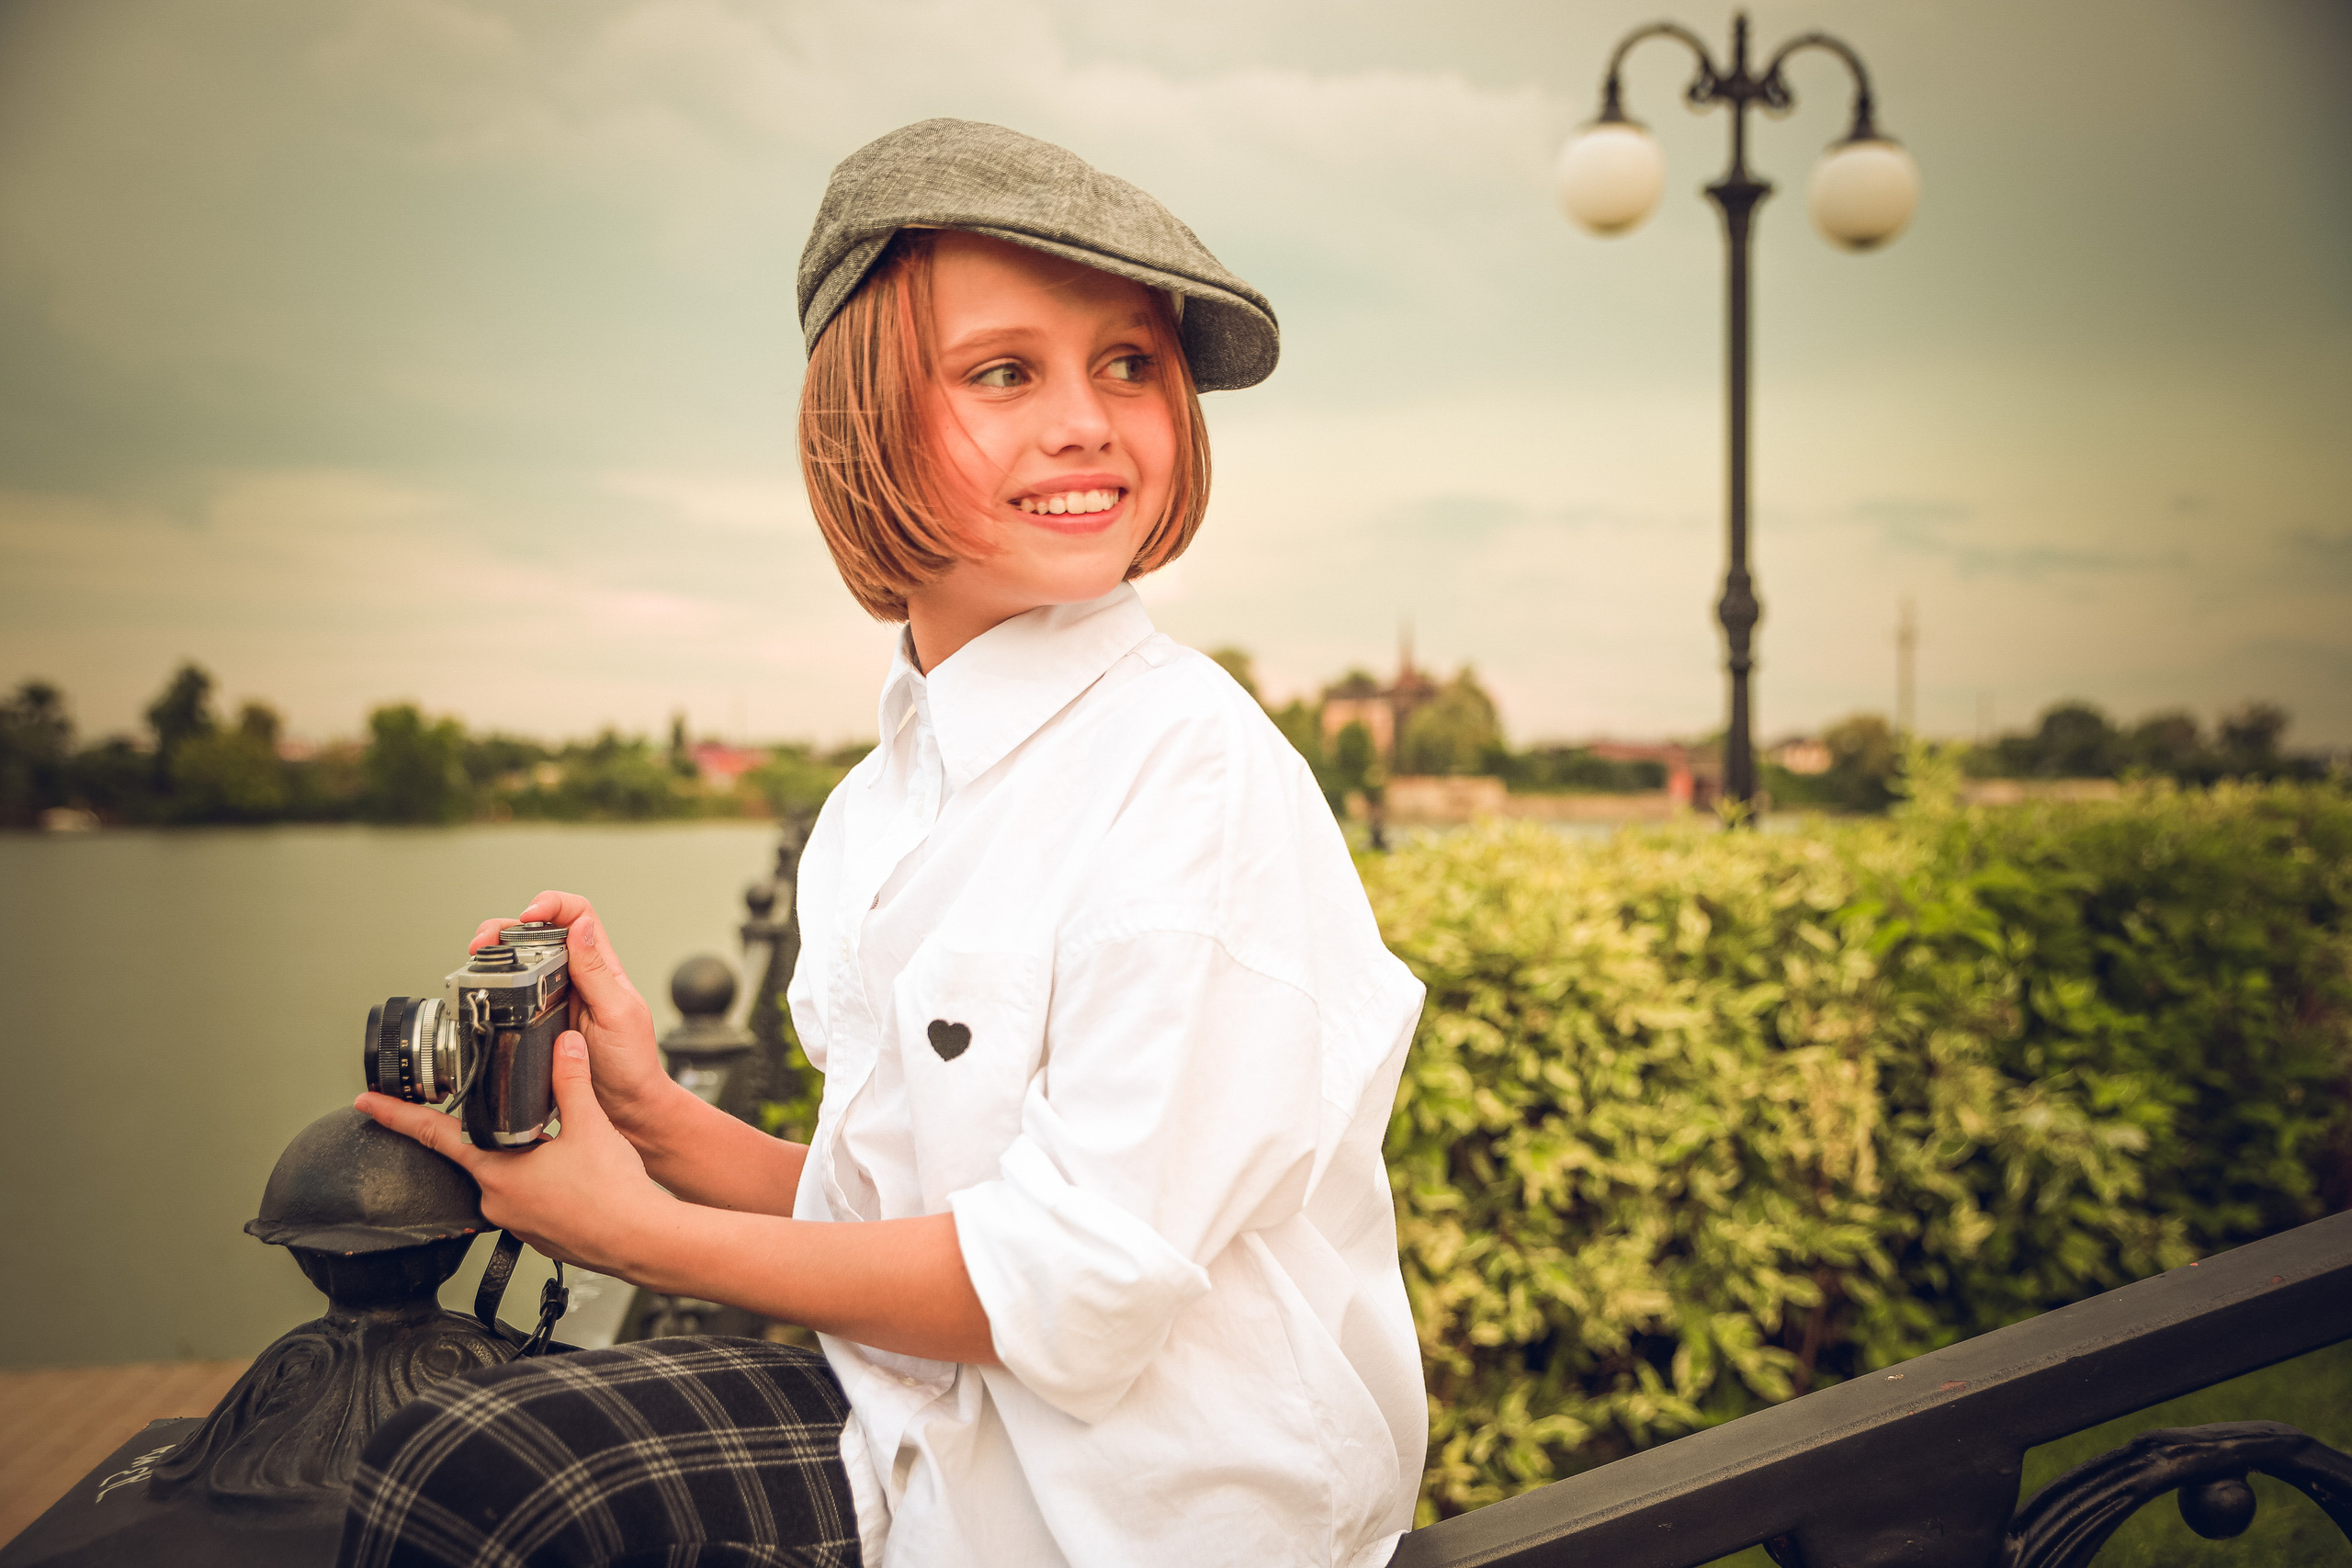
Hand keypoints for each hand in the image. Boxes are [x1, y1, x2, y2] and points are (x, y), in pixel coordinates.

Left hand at [357, 1031, 672, 1277]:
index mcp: (498, 1171)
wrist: (641, 1239)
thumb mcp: (589, 1123)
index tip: (368, 1103)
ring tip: (571, 1157)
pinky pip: (532, 1201)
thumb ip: (569, 1080)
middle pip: (483, 1155)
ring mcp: (519, 1222)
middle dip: (504, 1138)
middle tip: (540, 1130)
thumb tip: (563, 1046)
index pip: (435, 1136)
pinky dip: (549, 1185)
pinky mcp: (540, 1235)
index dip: (398, 1116)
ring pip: (511, 1179)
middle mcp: (499, 1201)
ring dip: (531, 1162)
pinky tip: (577, 1180)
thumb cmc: (613, 1192)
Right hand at [474, 891, 673, 1141]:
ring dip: (494, 952)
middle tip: (483, 941)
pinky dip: (492, 985)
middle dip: (506, 926)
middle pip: (537, 933)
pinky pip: (511, 995)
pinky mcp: (535, 1023)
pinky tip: (481, 989)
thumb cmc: (632, 1063)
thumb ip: (597, 972)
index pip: (577, 915)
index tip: (529, 915)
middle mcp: (574, 977)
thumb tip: (580, 926)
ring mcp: (552, 999)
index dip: (552, 904)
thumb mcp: (618, 1014)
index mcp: (600, 967)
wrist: (625, 1110)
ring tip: (476, 958)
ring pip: (519, 960)